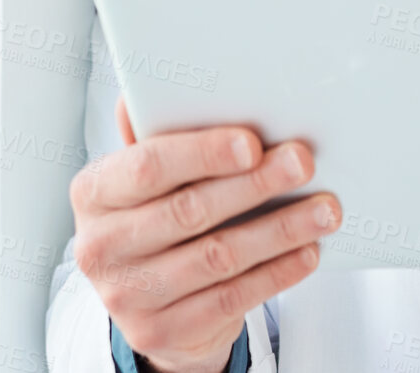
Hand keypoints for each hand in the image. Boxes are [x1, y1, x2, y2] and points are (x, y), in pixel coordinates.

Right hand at [69, 96, 339, 372]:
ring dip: (280, 229)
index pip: (148, 166)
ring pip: (218, 256)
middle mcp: (100, 248)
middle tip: (303, 162)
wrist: (150, 300)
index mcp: (94, 193)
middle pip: (190, 211)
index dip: (203, 153)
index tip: (253, 142)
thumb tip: (160, 86)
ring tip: (324, 209)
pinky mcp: (161, 332)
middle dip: (256, 184)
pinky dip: (276, 272)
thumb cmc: (158, 213)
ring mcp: (128, 297)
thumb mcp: (148, 176)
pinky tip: (307, 251)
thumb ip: (157, 134)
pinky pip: (231, 298)